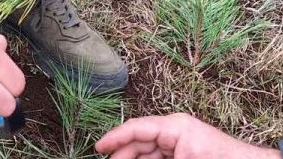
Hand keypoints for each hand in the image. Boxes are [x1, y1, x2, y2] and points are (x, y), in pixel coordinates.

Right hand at [95, 113, 282, 158]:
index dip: (114, 138)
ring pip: (148, 153)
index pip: (136, 128)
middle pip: (139, 142)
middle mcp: (174, 131)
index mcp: (174, 126)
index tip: (98, 149)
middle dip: (123, 155)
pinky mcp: (184, 155)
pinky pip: (160, 158)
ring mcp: (180, 144)